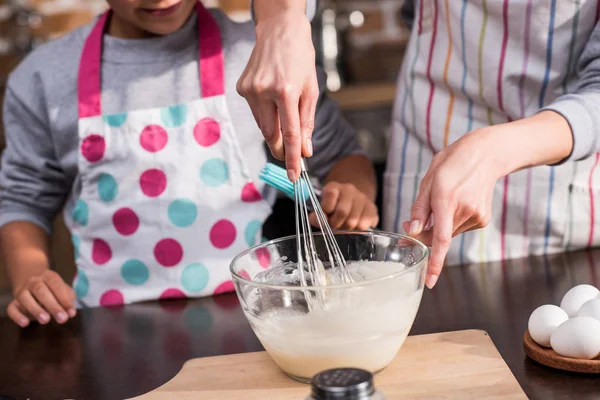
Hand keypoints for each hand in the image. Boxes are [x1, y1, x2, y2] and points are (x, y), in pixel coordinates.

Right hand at [7, 270, 75, 327]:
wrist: (31, 281)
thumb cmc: (52, 289)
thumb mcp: (63, 290)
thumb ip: (68, 299)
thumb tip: (70, 313)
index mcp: (48, 276)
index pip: (56, 285)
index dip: (64, 299)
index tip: (71, 313)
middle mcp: (33, 282)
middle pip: (40, 291)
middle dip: (52, 306)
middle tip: (62, 319)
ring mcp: (22, 292)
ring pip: (25, 298)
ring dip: (36, 310)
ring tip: (46, 320)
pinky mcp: (13, 303)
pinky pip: (12, 309)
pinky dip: (17, 316)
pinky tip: (25, 323)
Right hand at [237, 9, 317, 181]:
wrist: (279, 29)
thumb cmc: (300, 58)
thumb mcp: (311, 89)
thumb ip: (306, 122)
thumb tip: (305, 150)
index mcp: (285, 91)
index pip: (290, 135)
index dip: (293, 159)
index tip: (295, 176)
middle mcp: (264, 91)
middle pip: (271, 135)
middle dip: (281, 148)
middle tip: (291, 154)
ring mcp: (249, 90)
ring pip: (262, 125)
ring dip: (274, 128)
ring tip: (284, 110)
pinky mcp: (241, 88)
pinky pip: (255, 112)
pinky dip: (266, 113)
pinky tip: (272, 98)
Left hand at [311, 182, 378, 229]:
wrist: (351, 202)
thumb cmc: (333, 208)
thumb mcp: (321, 209)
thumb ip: (316, 217)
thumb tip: (319, 220)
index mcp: (333, 187)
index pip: (330, 196)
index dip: (326, 211)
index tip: (325, 217)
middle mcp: (349, 190)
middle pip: (342, 212)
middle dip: (336, 224)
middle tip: (334, 226)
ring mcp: (362, 198)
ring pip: (353, 221)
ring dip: (346, 228)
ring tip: (343, 225)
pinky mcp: (372, 209)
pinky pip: (364, 225)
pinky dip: (357, 230)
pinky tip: (354, 225)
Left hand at [402, 129, 504, 288]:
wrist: (486, 155)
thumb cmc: (452, 164)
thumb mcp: (429, 180)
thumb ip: (419, 209)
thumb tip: (414, 232)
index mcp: (447, 199)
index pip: (440, 239)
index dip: (434, 262)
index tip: (430, 281)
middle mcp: (464, 211)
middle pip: (438, 237)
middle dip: (422, 236)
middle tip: (409, 226)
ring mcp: (477, 217)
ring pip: (448, 234)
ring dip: (437, 228)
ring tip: (440, 203)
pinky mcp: (483, 220)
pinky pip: (458, 228)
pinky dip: (450, 223)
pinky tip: (455, 203)